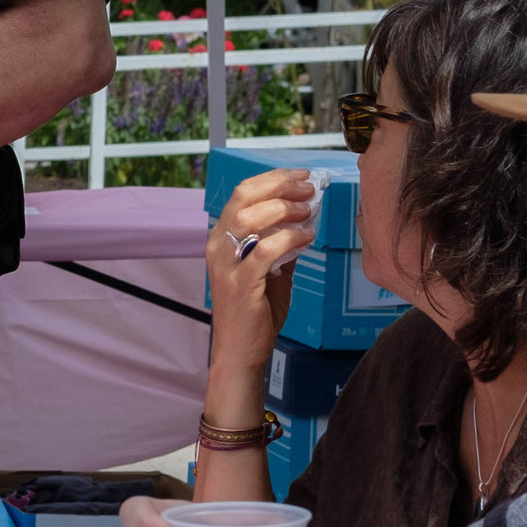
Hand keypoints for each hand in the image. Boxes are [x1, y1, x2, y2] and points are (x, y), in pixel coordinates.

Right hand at [207, 169, 313, 373]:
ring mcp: (226, 264)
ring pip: (250, 219)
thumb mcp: (269, 270)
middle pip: (243, 198)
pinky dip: (289, 238)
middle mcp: (217, 246)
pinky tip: (307, 237)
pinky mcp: (241, 282)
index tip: (301, 176)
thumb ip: (281, 245)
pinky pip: (266, 250)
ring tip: (308, 210)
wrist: (240, 350)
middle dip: (279, 186)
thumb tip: (305, 219)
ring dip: (283, 209)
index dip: (272, 180)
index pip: (242, 195)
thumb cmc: (255, 311)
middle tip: (309, 187)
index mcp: (221, 238)